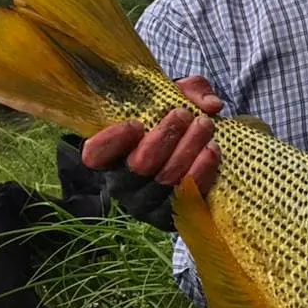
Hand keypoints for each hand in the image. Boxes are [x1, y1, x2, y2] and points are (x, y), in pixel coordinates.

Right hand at [82, 75, 222, 195]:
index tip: (136, 123)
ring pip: (166, 180)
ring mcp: (147, 205)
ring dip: (188, 149)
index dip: (112, 141)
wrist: (192, 152)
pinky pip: (188, 197)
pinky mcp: (173, 217)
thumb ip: (189, 90)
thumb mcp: (175, 98)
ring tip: (205, 125)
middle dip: (165, 137)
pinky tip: (212, 150)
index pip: (95, 155)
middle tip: (183, 114)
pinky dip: (202, 172)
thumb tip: (210, 104)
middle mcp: (122, 185)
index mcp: (108, 157)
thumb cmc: (172, 122)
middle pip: (140, 166)